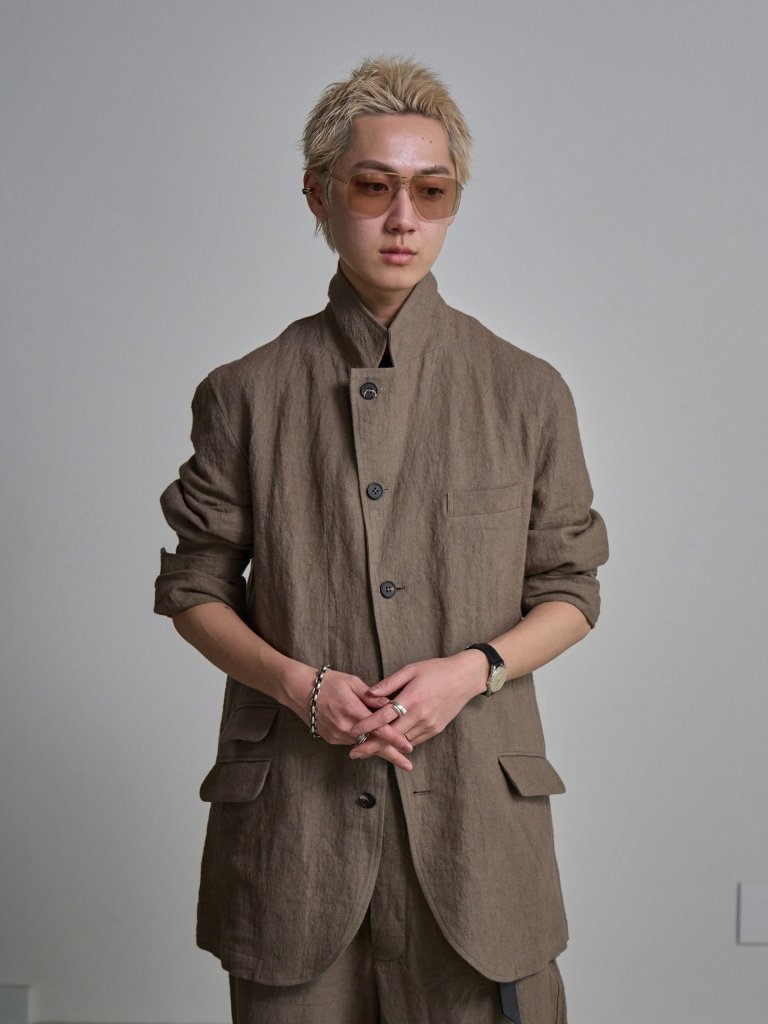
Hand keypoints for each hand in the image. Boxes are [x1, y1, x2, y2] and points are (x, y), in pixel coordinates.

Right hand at [308, 669, 413, 770]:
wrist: (301, 691)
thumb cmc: (329, 682)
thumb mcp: (352, 682)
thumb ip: (372, 696)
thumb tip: (390, 703)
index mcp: (353, 711)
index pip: (378, 729)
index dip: (395, 739)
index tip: (408, 748)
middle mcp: (345, 727)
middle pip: (373, 744)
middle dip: (392, 756)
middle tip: (408, 765)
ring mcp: (337, 735)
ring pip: (363, 744)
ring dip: (378, 747)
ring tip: (396, 754)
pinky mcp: (332, 738)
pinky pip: (352, 742)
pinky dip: (363, 742)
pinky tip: (371, 740)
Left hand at [348, 649, 487, 760]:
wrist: (465, 678)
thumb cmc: (436, 670)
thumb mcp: (411, 670)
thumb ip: (389, 683)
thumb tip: (369, 693)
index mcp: (411, 698)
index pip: (384, 716)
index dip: (367, 725)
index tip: (353, 731)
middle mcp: (420, 715)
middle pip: (390, 736)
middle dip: (371, 745)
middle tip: (354, 753)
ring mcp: (428, 725)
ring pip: (402, 742)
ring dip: (385, 747)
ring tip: (367, 751)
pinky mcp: (435, 730)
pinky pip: (413, 741)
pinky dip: (400, 744)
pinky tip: (389, 746)